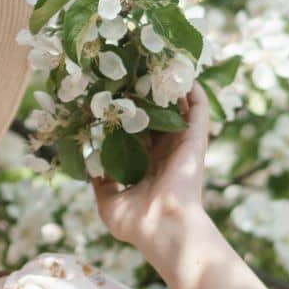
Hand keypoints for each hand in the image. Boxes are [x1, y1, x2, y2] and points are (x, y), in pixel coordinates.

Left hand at [90, 81, 209, 245]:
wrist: (163, 229)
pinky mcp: (195, 140)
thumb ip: (101, 182)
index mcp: (146, 165)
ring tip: (157, 59)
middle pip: (156, 115)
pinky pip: (198, 109)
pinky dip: (193, 90)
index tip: (111, 92)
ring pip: (178, 108)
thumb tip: (90, 167)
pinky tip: (183, 69)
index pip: (136, 132)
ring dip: (169, 86)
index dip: (126, 113)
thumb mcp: (108, 202)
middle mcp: (165, 152)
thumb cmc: (137, 223)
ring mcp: (182, 144)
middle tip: (131, 67)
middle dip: (145, 93)